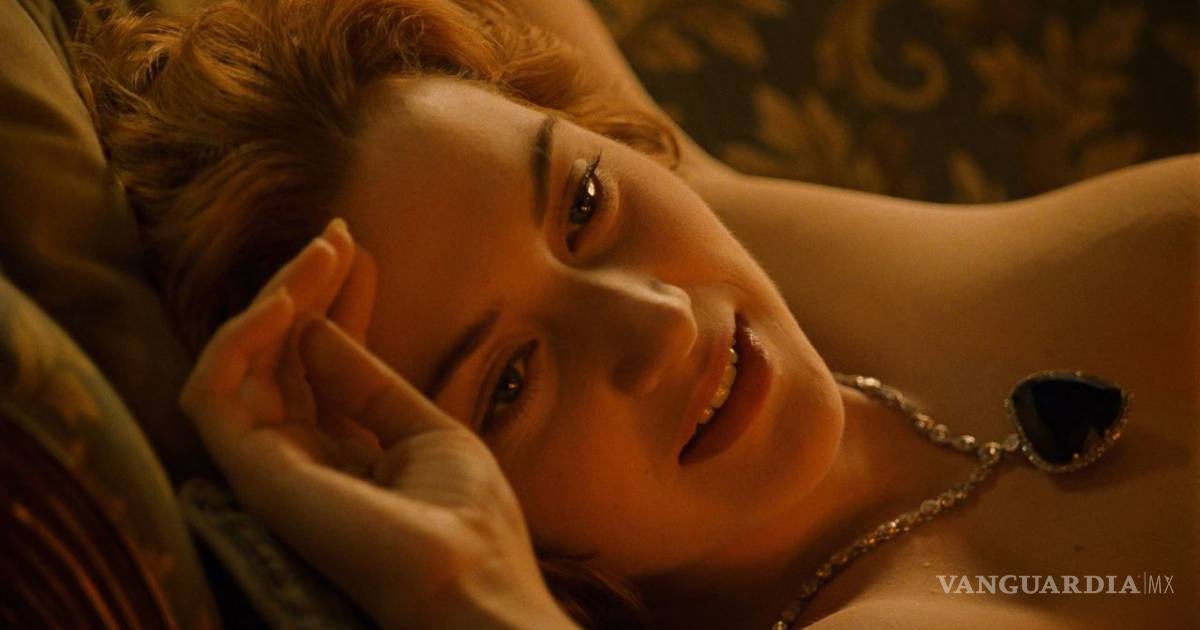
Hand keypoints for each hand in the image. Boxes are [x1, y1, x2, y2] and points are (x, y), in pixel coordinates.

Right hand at [179, 219, 575, 628]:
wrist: (467, 582)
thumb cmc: (465, 519)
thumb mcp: (426, 432)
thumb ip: (367, 383)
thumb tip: (317, 329)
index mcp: (345, 453)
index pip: (322, 366)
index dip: (336, 306)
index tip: (357, 251)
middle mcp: (300, 457)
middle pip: (282, 356)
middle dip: (305, 289)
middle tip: (337, 236)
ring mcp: (270, 466)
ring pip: (242, 364)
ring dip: (277, 299)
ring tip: (321, 253)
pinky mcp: (248, 472)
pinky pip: (213, 390)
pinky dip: (242, 336)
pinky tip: (287, 299)